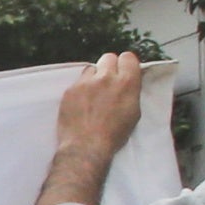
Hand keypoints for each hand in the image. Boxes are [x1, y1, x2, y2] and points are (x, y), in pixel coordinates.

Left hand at [32, 53, 146, 204]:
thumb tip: (128, 81)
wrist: (86, 146)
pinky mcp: (70, 89)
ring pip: (91, 69)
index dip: (126, 65)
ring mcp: (86, 82)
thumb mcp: (133, 112)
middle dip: (109, 67)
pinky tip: (81, 103)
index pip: (128, 57)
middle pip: (109, 58)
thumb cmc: (114, 134)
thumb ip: (131, 91)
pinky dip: (81, 89)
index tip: (124, 72)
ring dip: (94, 77)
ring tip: (93, 94)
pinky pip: (78, 82)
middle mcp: (107, 77)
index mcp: (127, 82)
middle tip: (108, 82)